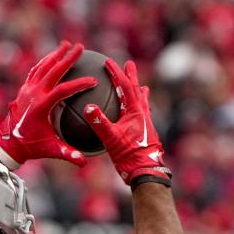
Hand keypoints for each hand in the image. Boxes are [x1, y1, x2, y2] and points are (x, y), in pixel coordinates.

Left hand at [0, 41, 97, 168]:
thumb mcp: (50, 149)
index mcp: (41, 107)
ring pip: (43, 67)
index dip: (79, 84)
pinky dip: (45, 61)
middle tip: (80, 47)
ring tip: (67, 44)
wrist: (9, 142)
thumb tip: (84, 161)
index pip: (63, 90)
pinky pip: (35, 70)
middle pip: (52, 71)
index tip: (93, 81)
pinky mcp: (24, 89)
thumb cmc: (31, 146)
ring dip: (55, 55)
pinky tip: (53, 56)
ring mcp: (27, 89)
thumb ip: (68, 154)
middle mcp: (33, 94)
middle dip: (67, 58)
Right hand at [83, 60, 170, 184]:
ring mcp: (145, 123)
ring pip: (142, 101)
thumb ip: (99, 122)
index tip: (108, 62)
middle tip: (129, 64)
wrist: (145, 171)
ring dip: (138, 90)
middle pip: (136, 89)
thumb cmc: (129, 155)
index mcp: (135, 111)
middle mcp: (143, 114)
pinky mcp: (145, 132)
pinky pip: (142, 113)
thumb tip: (88, 107)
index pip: (125, 86)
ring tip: (140, 85)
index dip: (116, 73)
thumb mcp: (111, 138)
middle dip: (131, 76)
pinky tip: (138, 113)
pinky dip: (139, 107)